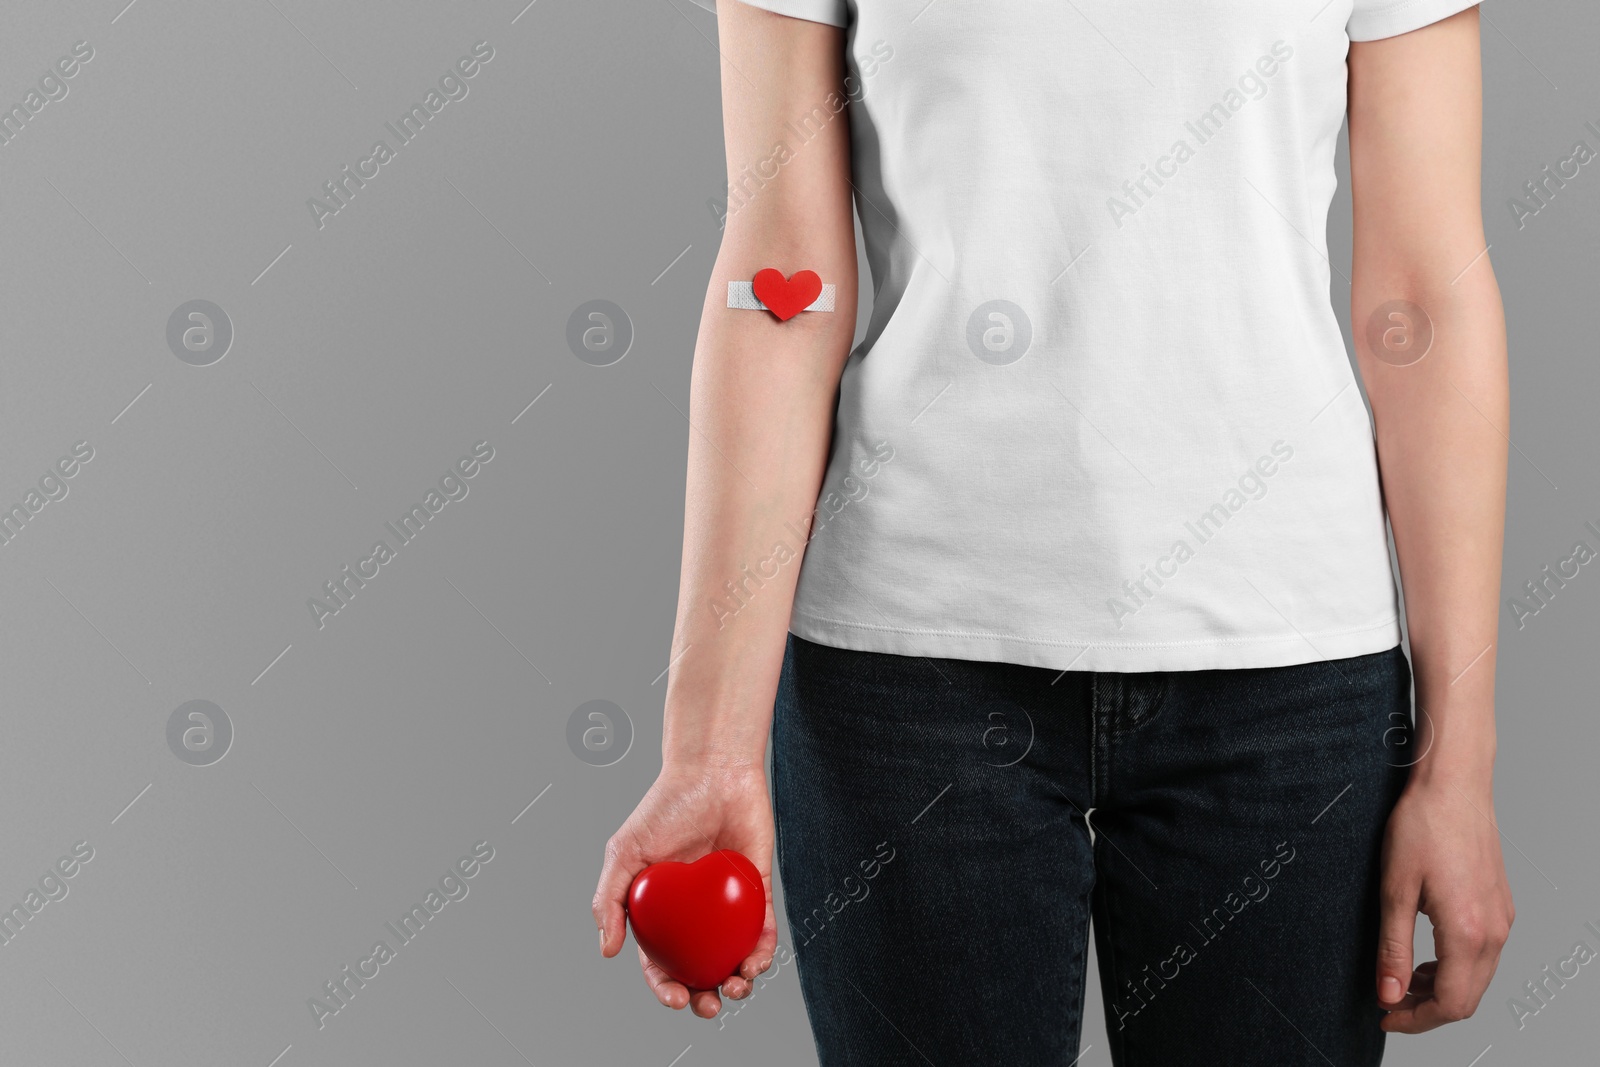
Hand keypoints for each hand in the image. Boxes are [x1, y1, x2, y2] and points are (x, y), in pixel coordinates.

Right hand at [593, 763, 776, 1018]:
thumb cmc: (664, 807)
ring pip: (733, 956)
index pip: (660, 961)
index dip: (665, 987)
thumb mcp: (624, 852)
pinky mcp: (756, 890)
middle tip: (711, 1006)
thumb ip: (609, 899)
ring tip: (740, 986)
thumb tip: (607, 951)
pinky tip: (759, 959)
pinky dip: (763, 949)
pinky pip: (762, 928)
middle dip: (705, 997)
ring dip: (739, 981)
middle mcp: (692, 913)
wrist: (712, 772)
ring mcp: (725, 904)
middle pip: (699, 967)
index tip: (675, 998)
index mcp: (659, 911)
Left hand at [1376, 779, 1513, 1031]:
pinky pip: (1483, 954)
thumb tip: (1389, 995)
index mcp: (1468, 933)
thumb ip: (1393, 949)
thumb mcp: (1395, 890)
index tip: (1385, 1016)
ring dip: (1441, 988)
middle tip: (1389, 1003)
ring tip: (1401, 979)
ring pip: (1477, 977)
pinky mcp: (1500, 904)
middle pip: (1468, 997)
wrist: (1453, 784)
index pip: (1450, 1004)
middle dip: (1427, 1009)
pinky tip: (1425, 954)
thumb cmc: (1421, 827)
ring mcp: (1502, 918)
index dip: (1416, 1020)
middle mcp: (1495, 931)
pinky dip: (1455, 966)